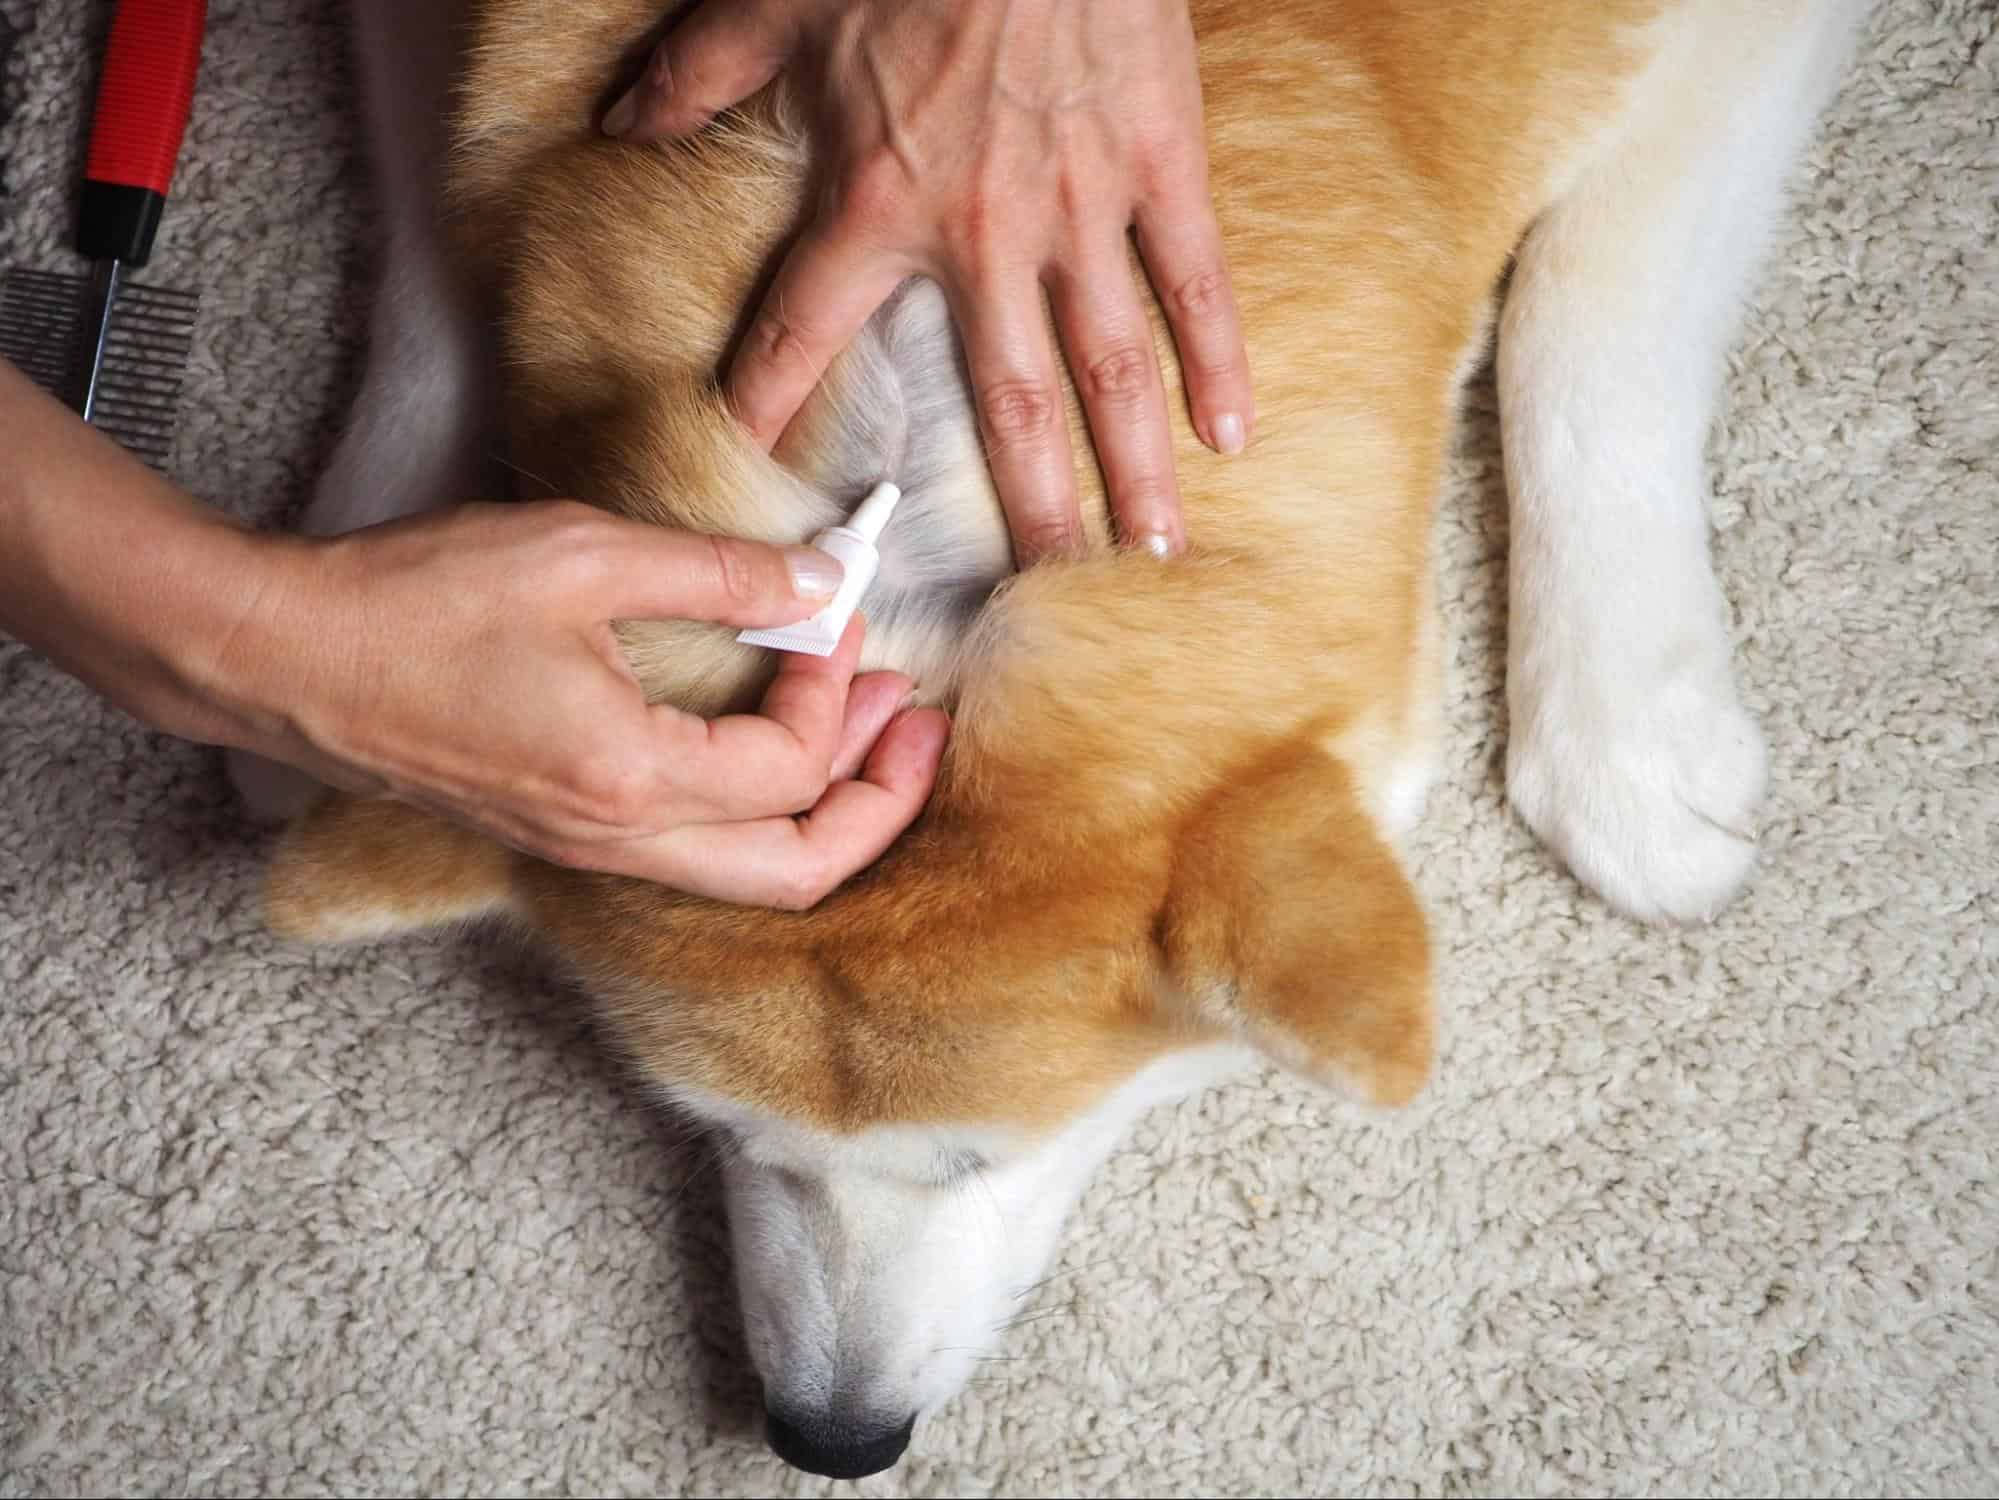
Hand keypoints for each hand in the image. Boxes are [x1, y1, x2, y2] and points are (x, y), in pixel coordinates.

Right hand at [0, 357, 944, 910]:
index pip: (793, 769)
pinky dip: (759, 807)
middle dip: (880, 805)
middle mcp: (618, 840)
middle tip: (917, 726)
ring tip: (867, 727)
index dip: (838, 689)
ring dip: (825, 808)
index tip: (834, 614)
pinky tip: (767, 737)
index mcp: (630, 781)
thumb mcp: (581, 556)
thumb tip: (823, 580)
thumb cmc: (411, 605)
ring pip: (750, 874)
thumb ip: (720, 572)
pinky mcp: (564, 830)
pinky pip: (696, 851)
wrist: (281, 661)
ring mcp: (588, 847)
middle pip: (800, 875)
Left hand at [605, 0, 1253, 563]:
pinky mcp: (1159, 163)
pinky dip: (1217, 357)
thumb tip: (621, 123)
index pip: (808, 333)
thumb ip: (698, 74)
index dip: (775, 409)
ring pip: (1109, 365)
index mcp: (875, 202)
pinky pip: (1193, 279)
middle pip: (1003, 403)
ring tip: (1147, 556)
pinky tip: (1233, 436)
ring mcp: (1082, 207)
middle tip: (1035, 597)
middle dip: (1021, 509)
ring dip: (1130, 468)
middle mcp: (983, 236)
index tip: (768, 488)